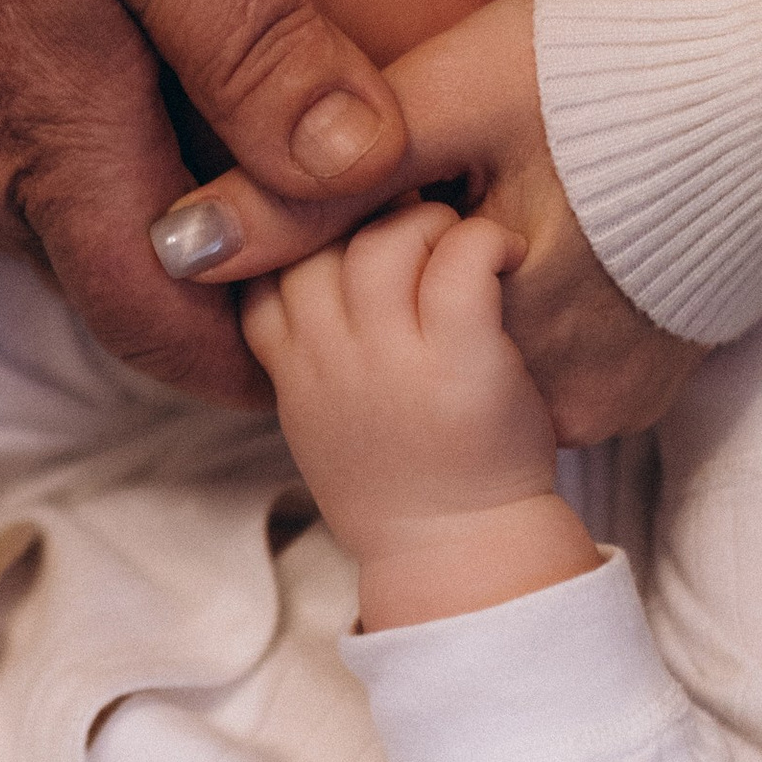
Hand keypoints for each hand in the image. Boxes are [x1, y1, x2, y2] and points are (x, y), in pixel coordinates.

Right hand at [0, 0, 419, 402]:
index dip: (259, 360)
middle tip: (328, 225)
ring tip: (242, 134)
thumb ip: (262, 40)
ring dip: (152, 209)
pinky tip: (128, 72)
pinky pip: (6, 177)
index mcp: (60, 152)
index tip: (346, 322)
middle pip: (125, 293)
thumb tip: (362, 166)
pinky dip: (81, 159)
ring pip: (65, 233)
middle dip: (223, 285)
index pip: (167, 337)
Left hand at [156, 0, 707, 445]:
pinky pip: (546, 356)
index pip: (355, 322)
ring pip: (481, 354)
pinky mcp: (652, 380)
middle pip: (419, 348)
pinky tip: (558, 214)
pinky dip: (530, 299)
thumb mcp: (450, 100)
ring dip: (465, 285)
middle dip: (405, 269)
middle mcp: (563, 404)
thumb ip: (310, 185)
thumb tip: (177, 246)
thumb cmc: (625, 52)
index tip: (382, 171)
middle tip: (464, 160)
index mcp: (497, 340)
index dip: (346, 241)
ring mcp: (615, 398)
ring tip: (517, 176)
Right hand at [244, 201, 599, 625]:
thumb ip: (296, 340)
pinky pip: (459, 262)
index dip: (298, 227)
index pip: (257, 264)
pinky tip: (504, 252)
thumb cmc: (401, 479)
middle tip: (413, 217)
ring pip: (382, 242)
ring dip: (427, 222)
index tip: (346, 224)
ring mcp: (389, 364)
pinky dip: (484, 241)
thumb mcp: (317, 414)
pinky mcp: (459, 363)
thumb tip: (295, 261)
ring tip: (460, 241)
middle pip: (313, 238)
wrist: (459, 552)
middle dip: (363, 209)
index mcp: (292, 368)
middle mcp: (328, 361)